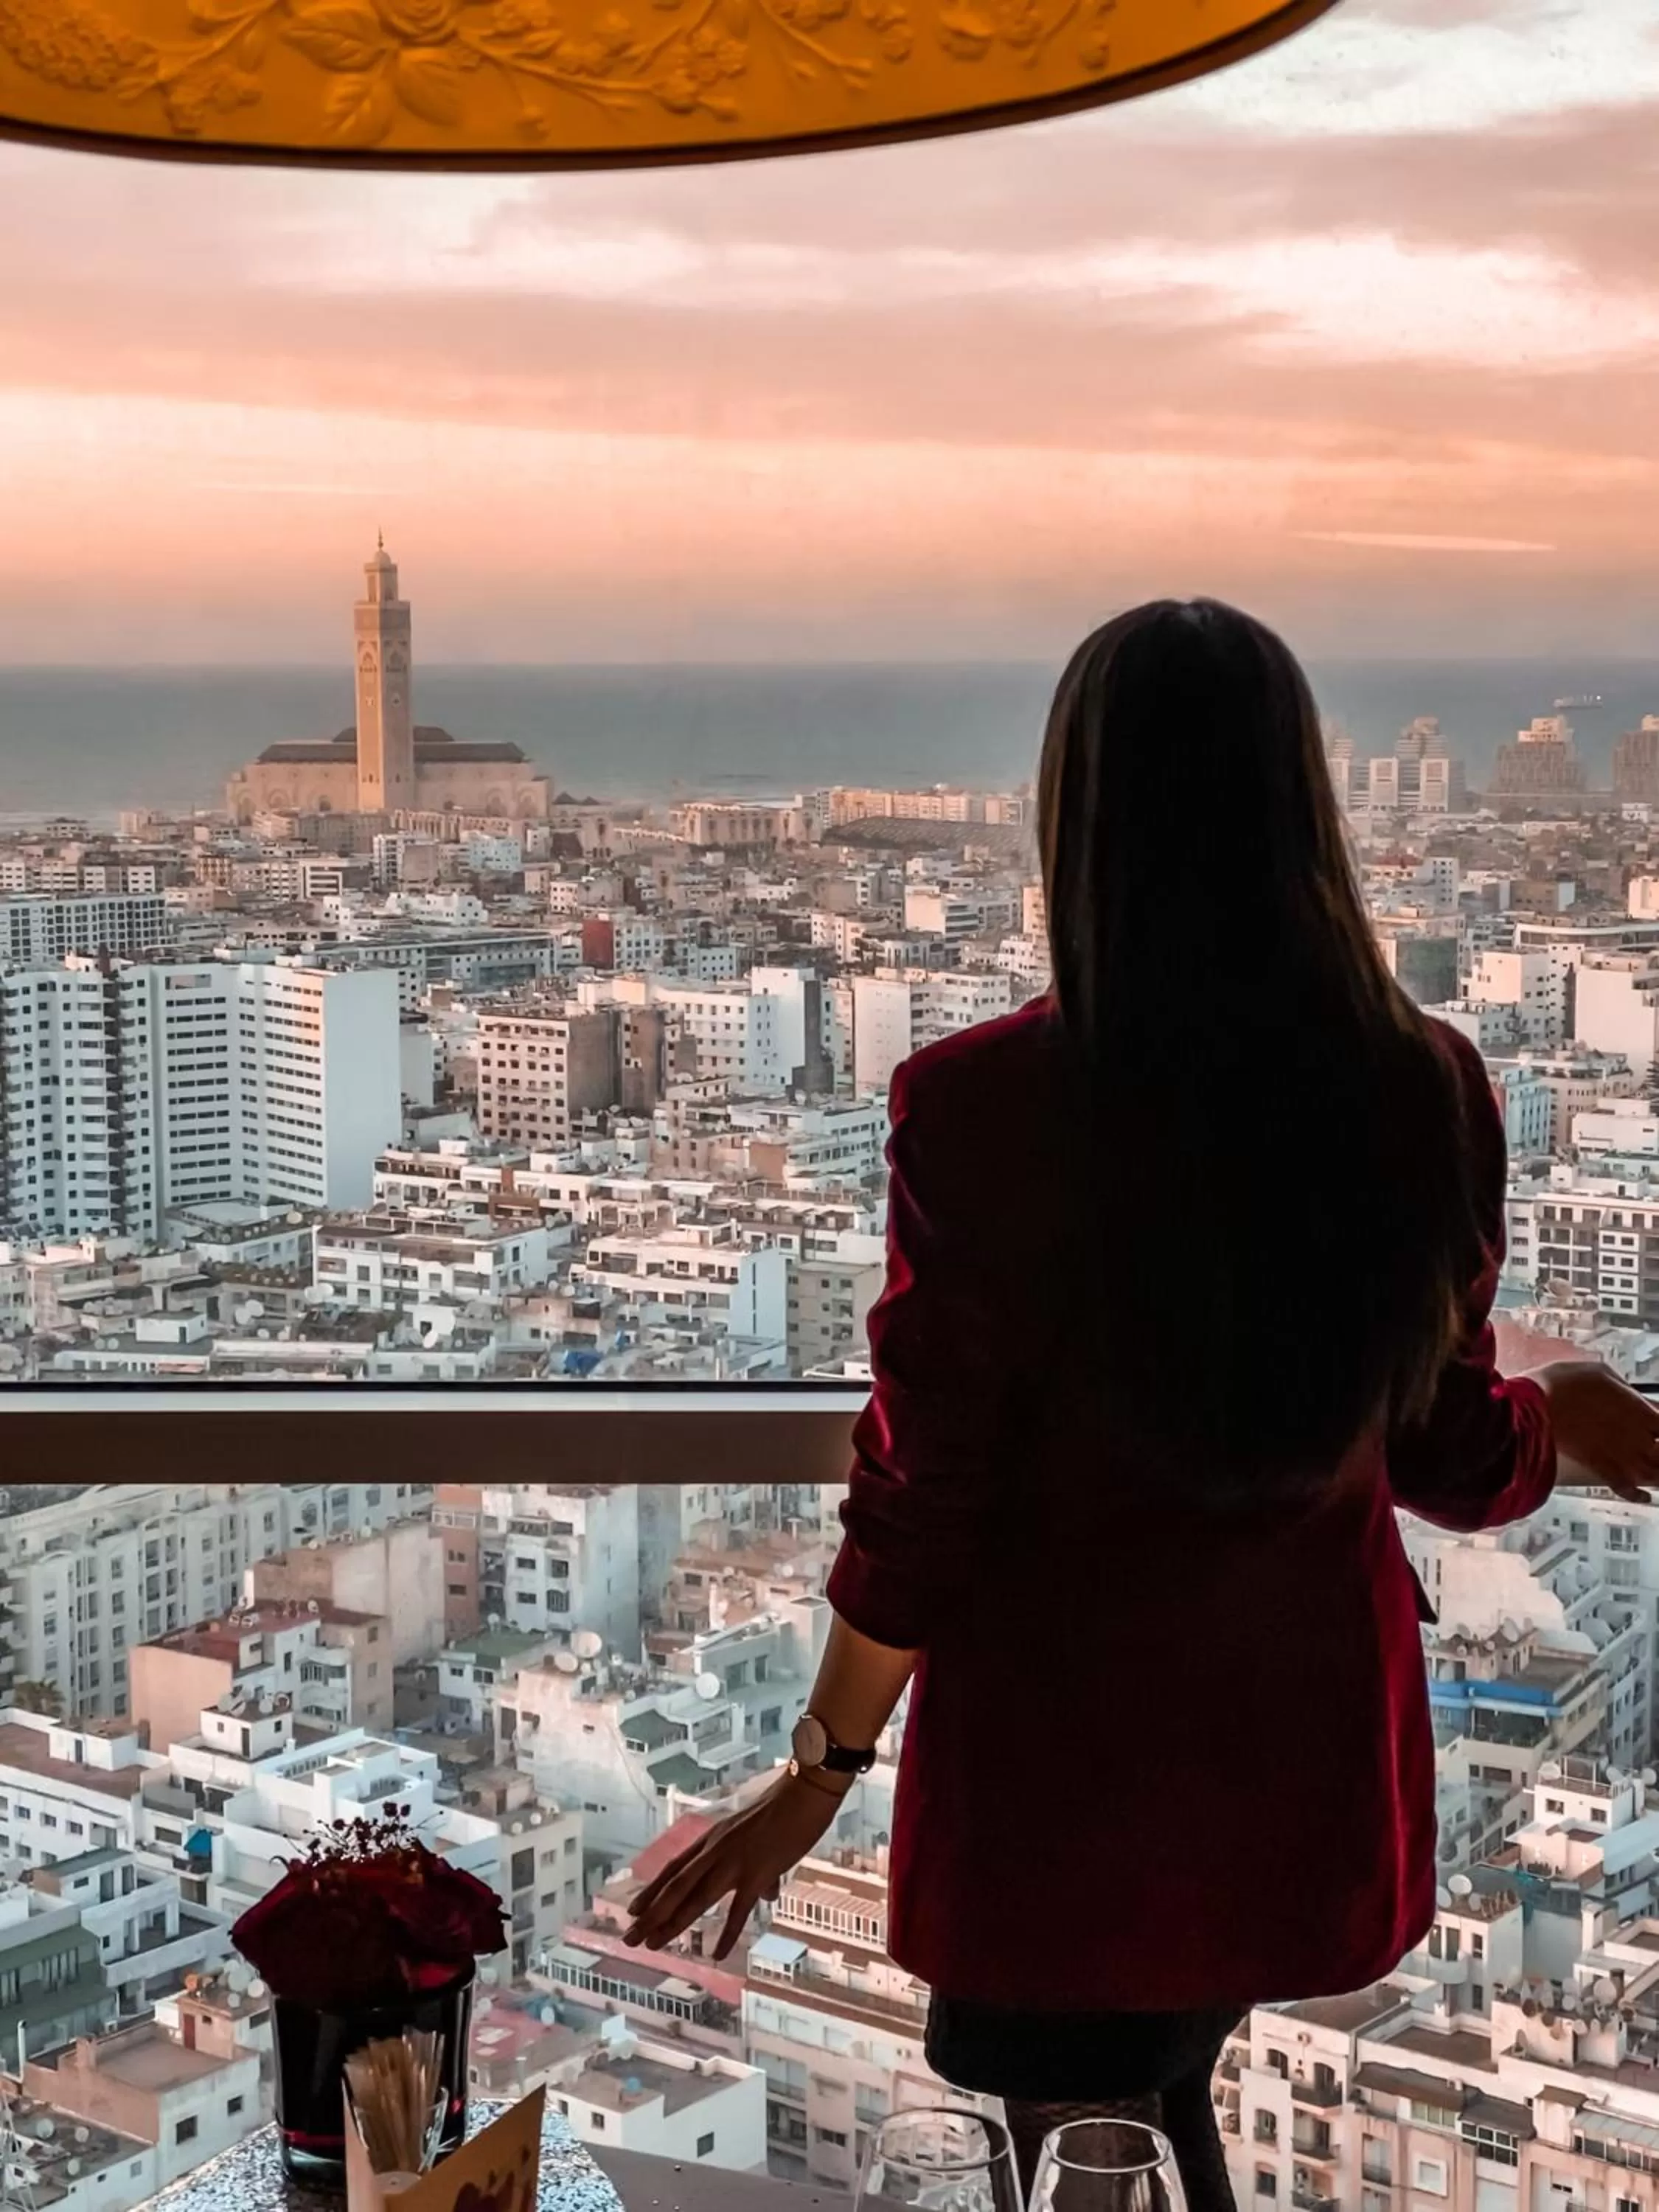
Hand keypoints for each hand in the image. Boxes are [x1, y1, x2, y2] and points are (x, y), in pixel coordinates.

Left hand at [624, 1773, 844, 1958]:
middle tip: (629, 1938)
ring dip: (671, 1923)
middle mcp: (715, 1851)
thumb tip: (769, 1895)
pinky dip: (727, 1934)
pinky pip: (738, 1910)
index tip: (633, 1910)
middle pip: (675, 1886)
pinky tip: (717, 1956)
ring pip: (695, 1898)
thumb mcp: (758, 1838)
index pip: (674, 1868)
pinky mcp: (756, 1873)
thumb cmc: (785, 1812)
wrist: (803, 1795)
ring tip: (652, 1945)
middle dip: (651, 1914)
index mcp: (713, 1840)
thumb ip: (760, 1871)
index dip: (652, 1890)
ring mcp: (733, 1862)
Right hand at [1537, 1361, 1658, 1502]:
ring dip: (1657, 1474)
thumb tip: (1631, 1396)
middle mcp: (1637, 1437)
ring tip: (1654, 1472)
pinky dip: (1639, 1495)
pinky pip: (1628, 1490)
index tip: (1657, 1424)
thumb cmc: (1563, 1385)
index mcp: (1641, 1410)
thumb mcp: (1599, 1372)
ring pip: (1655, 1475)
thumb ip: (1623, 1389)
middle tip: (1655, 1448)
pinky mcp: (1601, 1470)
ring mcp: (1621, 1457)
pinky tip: (1644, 1495)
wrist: (1534, 1408)